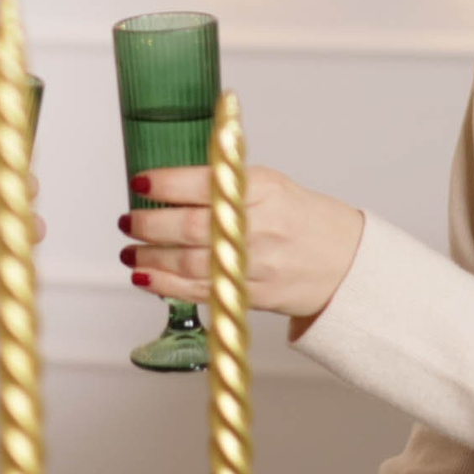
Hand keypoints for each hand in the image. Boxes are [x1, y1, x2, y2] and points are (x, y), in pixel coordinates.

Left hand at [118, 165, 364, 321]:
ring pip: (191, 262)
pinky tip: (145, 277)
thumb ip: (224, 181)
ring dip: (151, 259)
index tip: (141, 182)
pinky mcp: (253, 295)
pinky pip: (201, 291)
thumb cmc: (301, 219)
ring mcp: (257, 264)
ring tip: (129, 252)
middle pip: (193, 226)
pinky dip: (167, 286)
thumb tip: (168, 177)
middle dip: (150, 224)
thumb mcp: (270, 185)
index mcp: (264, 189)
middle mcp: (260, 226)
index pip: (207, 183)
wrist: (345, 263)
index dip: (167, 184)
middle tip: (128, 221)